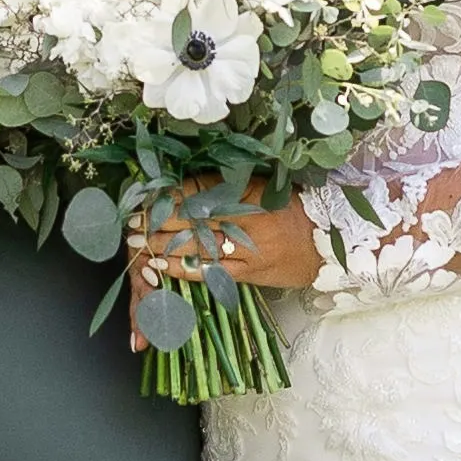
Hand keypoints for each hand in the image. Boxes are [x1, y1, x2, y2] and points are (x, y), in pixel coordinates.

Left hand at [131, 196, 319, 299]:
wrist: (329, 242)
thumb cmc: (294, 211)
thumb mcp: (263, 189)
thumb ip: (229, 188)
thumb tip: (186, 188)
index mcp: (248, 192)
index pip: (199, 191)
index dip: (169, 196)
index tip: (144, 197)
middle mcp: (245, 218)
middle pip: (191, 218)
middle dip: (158, 221)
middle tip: (130, 222)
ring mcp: (247, 247)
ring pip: (197, 245)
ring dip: (163, 244)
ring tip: (137, 243)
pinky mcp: (250, 271)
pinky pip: (211, 271)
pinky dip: (184, 268)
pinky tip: (162, 266)